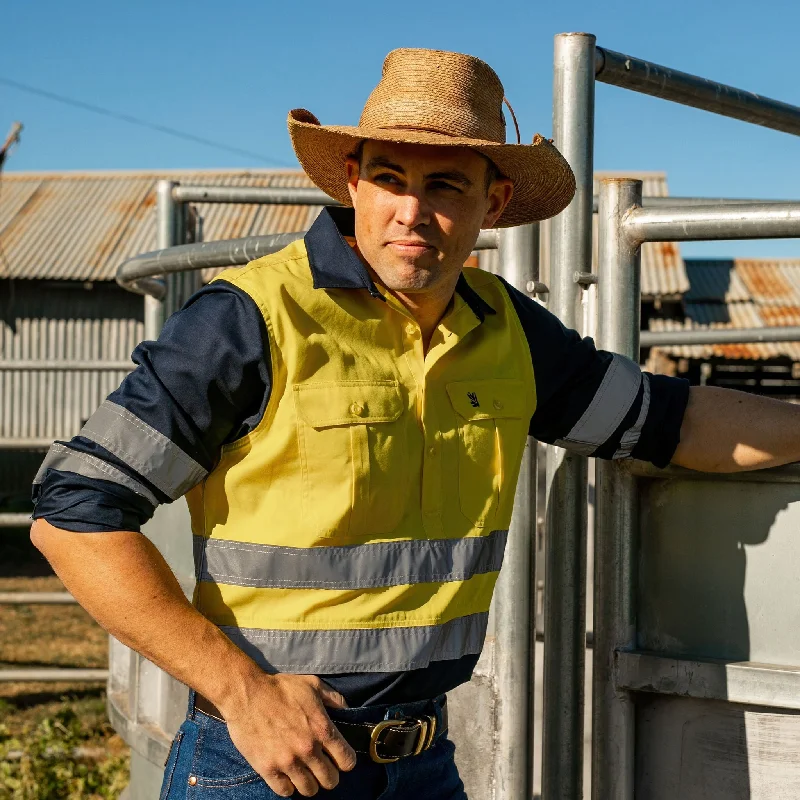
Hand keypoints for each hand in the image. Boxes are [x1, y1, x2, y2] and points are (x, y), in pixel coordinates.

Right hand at [222, 672, 356, 796]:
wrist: (247, 694)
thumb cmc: (280, 688)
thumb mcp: (312, 684)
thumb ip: (333, 697)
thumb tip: (346, 708)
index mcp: (322, 729)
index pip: (347, 760)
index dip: (346, 761)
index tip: (339, 758)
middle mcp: (308, 749)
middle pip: (330, 780)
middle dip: (329, 775)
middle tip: (321, 767)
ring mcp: (287, 761)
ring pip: (309, 789)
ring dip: (309, 783)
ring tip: (305, 773)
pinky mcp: (267, 768)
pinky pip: (285, 791)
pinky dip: (288, 786)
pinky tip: (287, 776)